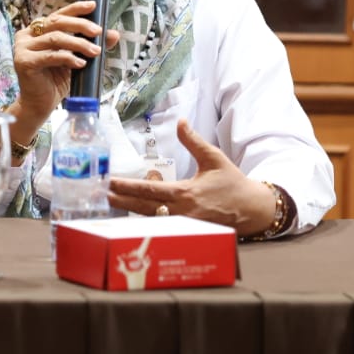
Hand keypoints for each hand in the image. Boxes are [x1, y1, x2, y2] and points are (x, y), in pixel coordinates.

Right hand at [7, 0, 120, 134]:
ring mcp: (22, 48)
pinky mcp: (23, 62)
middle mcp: (26, 35)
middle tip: (98, 32)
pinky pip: (50, 56)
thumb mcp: (76, 58)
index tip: (92, 6)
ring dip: (78, 43)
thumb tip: (113, 34)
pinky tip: (80, 63)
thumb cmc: (56, 80)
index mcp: (36, 31)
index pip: (57, 15)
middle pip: (56, 23)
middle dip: (80, 26)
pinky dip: (68, 58)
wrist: (40, 103)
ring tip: (95, 51)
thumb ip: (90, 44)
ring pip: (55, 38)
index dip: (75, 9)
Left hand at [106, 118, 277, 235]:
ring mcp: (183, 225)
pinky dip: (146, 218)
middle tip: (101, 194)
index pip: (149, 191)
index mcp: (186, 194)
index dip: (128, 187)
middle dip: (121, 200)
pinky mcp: (186, 231)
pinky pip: (161, 225)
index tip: (111, 182)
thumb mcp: (214, 158)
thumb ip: (193, 141)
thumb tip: (182, 122)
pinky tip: (133, 210)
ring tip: (112, 200)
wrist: (252, 210)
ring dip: (131, 209)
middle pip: (143, 207)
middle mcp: (181, 212)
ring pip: (150, 218)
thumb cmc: (233, 183)